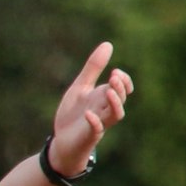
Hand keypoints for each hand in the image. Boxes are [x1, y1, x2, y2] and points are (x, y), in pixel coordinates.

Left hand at [50, 42, 132, 173]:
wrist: (61, 142)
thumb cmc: (73, 114)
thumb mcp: (80, 87)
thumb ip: (93, 68)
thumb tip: (108, 44)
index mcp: (104, 97)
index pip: (123, 87)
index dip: (124, 80)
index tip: (114, 72)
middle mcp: (105, 110)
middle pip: (121, 98)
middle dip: (119, 87)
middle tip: (112, 77)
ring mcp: (99, 123)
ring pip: (116, 114)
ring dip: (114, 103)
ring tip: (108, 91)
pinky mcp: (89, 136)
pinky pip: (96, 130)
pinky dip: (94, 122)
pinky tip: (88, 114)